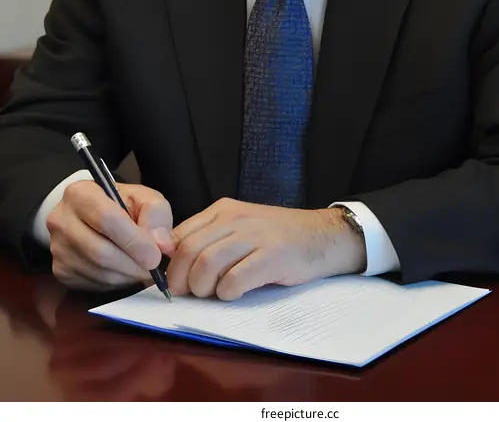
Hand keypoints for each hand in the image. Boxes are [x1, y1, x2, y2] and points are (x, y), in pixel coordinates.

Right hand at [46, 180, 174, 290]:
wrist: (92, 215)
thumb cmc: (121, 204)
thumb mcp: (143, 197)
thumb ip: (156, 213)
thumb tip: (161, 244)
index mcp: (80, 194)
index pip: (106, 219)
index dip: (133, 240)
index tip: (155, 256)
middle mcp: (61, 220)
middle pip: (100, 251)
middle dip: (132, 264)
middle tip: (153, 268)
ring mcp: (57, 248)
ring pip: (98, 272)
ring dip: (126, 275)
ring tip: (141, 268)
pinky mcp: (60, 270)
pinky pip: (92, 284)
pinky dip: (115, 282)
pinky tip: (124, 271)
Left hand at [167, 198, 365, 299]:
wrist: (323, 235)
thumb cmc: (276, 237)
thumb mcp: (239, 229)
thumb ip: (208, 239)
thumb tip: (171, 264)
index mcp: (223, 210)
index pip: (179, 235)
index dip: (170, 263)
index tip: (174, 282)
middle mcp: (235, 218)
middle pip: (188, 251)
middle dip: (182, 280)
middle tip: (190, 294)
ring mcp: (255, 236)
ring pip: (207, 264)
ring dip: (203, 288)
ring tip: (215, 293)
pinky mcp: (272, 256)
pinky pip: (235, 279)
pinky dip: (227, 293)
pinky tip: (235, 293)